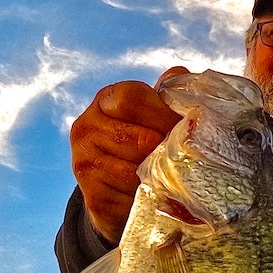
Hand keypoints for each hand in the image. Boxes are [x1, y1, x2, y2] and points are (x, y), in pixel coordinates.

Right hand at [70, 68, 187, 244]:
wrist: (114, 191)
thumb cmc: (141, 143)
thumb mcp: (152, 113)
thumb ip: (166, 94)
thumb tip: (179, 73)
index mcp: (104, 101)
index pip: (131, 98)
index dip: (162, 114)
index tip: (183, 127)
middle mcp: (86, 128)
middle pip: (139, 139)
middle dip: (168, 149)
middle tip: (187, 157)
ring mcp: (85, 163)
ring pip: (136, 171)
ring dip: (161, 177)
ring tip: (175, 177)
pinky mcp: (93, 197)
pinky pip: (131, 199)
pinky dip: (150, 199)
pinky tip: (158, 196)